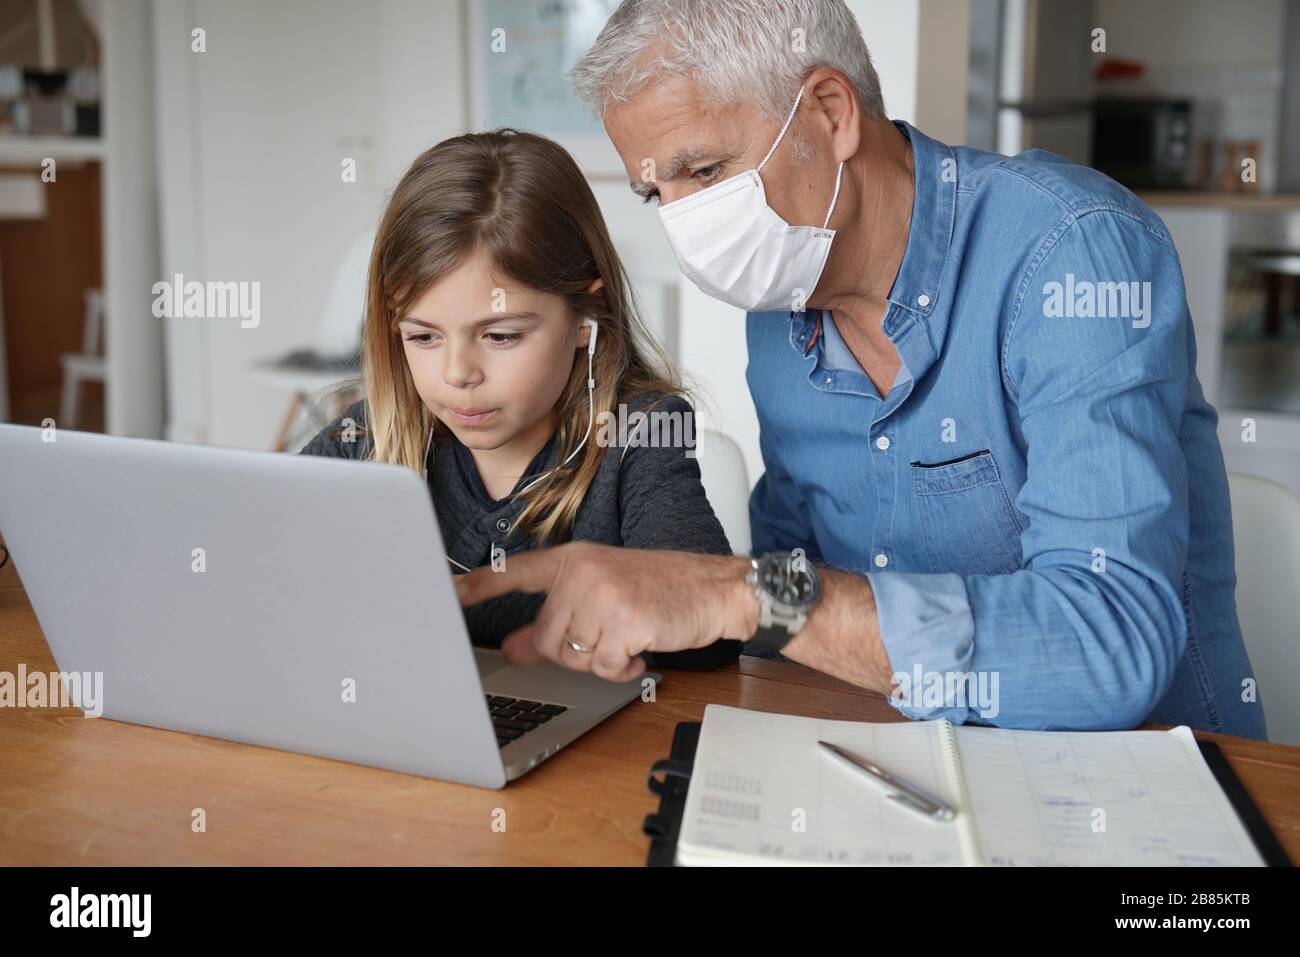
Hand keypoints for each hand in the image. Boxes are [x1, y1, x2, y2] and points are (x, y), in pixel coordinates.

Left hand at [454, 542, 756, 681]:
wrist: (716, 588)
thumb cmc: (662, 589)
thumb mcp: (603, 594)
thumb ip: (555, 618)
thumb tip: (514, 648)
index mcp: (573, 560)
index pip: (515, 574)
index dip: (477, 587)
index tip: (444, 593)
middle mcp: (582, 573)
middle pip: (547, 639)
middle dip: (576, 651)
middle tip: (609, 632)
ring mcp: (602, 596)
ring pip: (574, 657)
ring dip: (602, 660)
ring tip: (629, 633)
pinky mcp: (624, 621)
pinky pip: (603, 667)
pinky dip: (624, 667)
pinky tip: (642, 645)